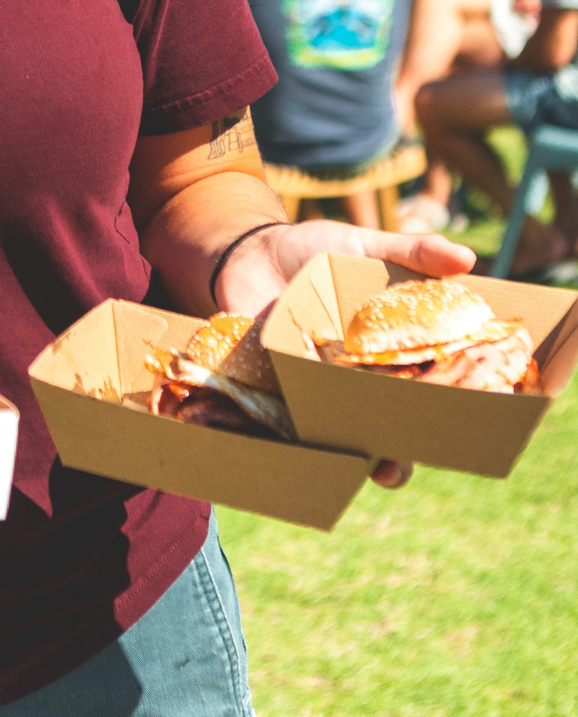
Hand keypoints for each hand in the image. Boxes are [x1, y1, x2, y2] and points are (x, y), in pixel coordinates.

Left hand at [216, 220, 475, 490]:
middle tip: (391, 468)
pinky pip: (276, 422)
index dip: (441, 419)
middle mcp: (351, 381)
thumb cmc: (314, 251)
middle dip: (390, 457)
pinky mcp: (269, 387)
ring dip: (338, 456)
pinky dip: (279, 437)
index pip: (422, 395)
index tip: (458, 435)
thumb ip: (412, 254)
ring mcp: (311, 388)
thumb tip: (468, 258)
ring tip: (346, 469)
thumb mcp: (365, 247)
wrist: (249, 250)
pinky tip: (282, 448)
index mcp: (384, 354)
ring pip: (332, 437)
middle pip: (379, 429)